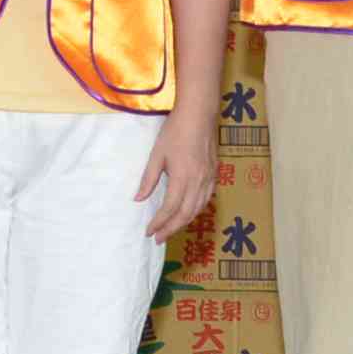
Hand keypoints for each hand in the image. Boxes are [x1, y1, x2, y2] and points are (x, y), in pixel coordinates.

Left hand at [135, 110, 211, 241]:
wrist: (199, 114)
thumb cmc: (175, 131)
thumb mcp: (157, 154)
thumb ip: (149, 179)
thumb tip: (138, 199)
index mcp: (182, 177)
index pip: (170, 208)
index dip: (159, 223)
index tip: (148, 232)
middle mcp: (198, 182)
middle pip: (185, 214)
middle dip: (171, 229)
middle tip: (158, 238)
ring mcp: (209, 179)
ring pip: (198, 209)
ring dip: (183, 223)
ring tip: (170, 229)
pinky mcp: (214, 174)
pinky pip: (206, 200)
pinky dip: (196, 211)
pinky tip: (188, 213)